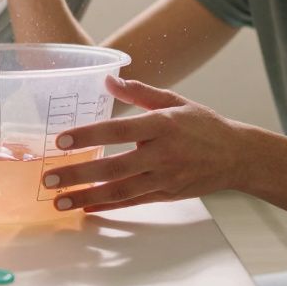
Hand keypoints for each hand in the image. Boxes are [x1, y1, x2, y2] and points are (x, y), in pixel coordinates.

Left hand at [42, 76, 247, 212]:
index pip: (119, 131)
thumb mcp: (174, 101)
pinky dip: (107, 206)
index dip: (88, 136)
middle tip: (49, 178)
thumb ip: (139, 92)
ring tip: (59, 201)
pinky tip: (85, 207)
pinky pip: (133, 203)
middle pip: (114, 167)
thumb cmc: (202, 125)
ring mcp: (165, 178)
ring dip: (86, 197)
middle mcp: (163, 154)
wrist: (237, 155)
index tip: (61, 141)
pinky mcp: (167, 195)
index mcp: (162, 125)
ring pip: (120, 191)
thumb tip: (107, 78)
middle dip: (79, 175)